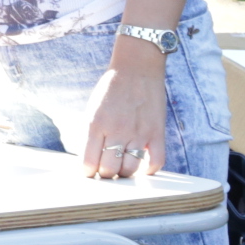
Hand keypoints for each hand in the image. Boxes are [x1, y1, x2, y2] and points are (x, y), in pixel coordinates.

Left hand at [81, 45, 169, 178]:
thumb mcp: (92, 110)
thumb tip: (89, 160)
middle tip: (105, 171)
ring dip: (124, 174)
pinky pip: (156, 162)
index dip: (88, 172)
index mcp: (95, 124)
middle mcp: (116, 130)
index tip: (89, 173)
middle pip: (109, 169)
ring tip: (121, 169)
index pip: (89, 161)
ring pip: (130, 169)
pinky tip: (142, 167)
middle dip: (105, 175)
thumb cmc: (110, 90)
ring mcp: (138, 132)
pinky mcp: (157, 132)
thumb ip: (90, 134)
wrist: (136, 69)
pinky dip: (149, 170)